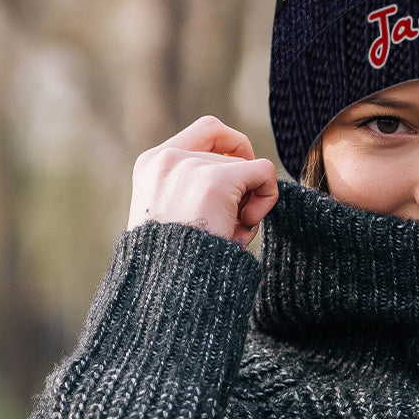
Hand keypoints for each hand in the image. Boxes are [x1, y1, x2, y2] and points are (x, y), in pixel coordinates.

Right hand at [128, 116, 278, 249]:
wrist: (166, 289)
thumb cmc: (175, 262)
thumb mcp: (173, 213)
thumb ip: (194, 186)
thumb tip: (249, 168)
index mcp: (151, 164)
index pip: (207, 130)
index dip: (233, 147)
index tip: (239, 178)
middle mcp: (167, 159)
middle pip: (231, 154)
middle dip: (240, 188)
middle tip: (230, 223)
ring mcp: (191, 167)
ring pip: (248, 168)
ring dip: (248, 202)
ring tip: (228, 233)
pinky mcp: (216, 181)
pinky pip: (264, 173)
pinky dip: (267, 197)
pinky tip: (245, 225)